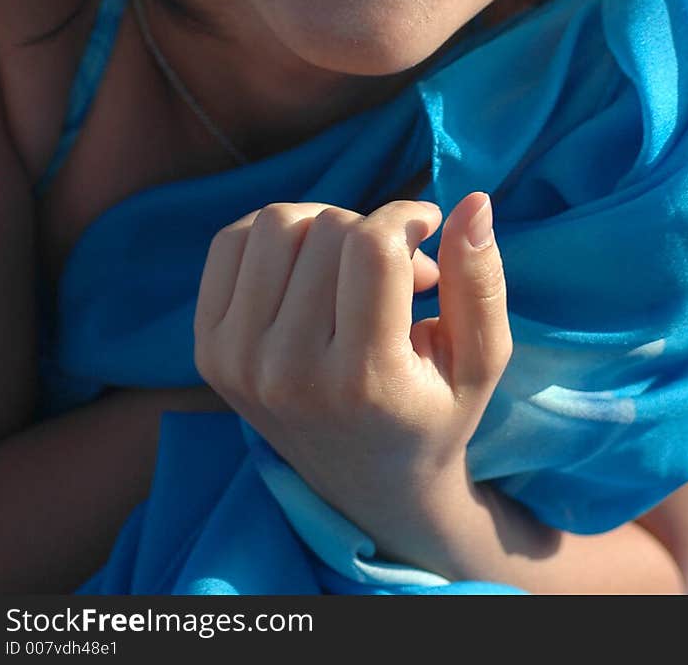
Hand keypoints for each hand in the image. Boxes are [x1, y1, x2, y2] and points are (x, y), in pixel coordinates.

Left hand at [193, 193, 511, 559]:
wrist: (366, 487)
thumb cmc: (432, 413)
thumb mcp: (479, 361)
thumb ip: (481, 283)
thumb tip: (473, 201)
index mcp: (362, 380)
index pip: (373, 247)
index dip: (406, 218)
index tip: (426, 228)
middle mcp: (289, 373)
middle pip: (328, 229)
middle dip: (372, 229)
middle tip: (396, 266)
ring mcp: (238, 362)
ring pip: (276, 224)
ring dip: (323, 225)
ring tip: (351, 263)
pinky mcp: (207, 350)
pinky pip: (230, 241)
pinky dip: (275, 237)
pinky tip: (308, 266)